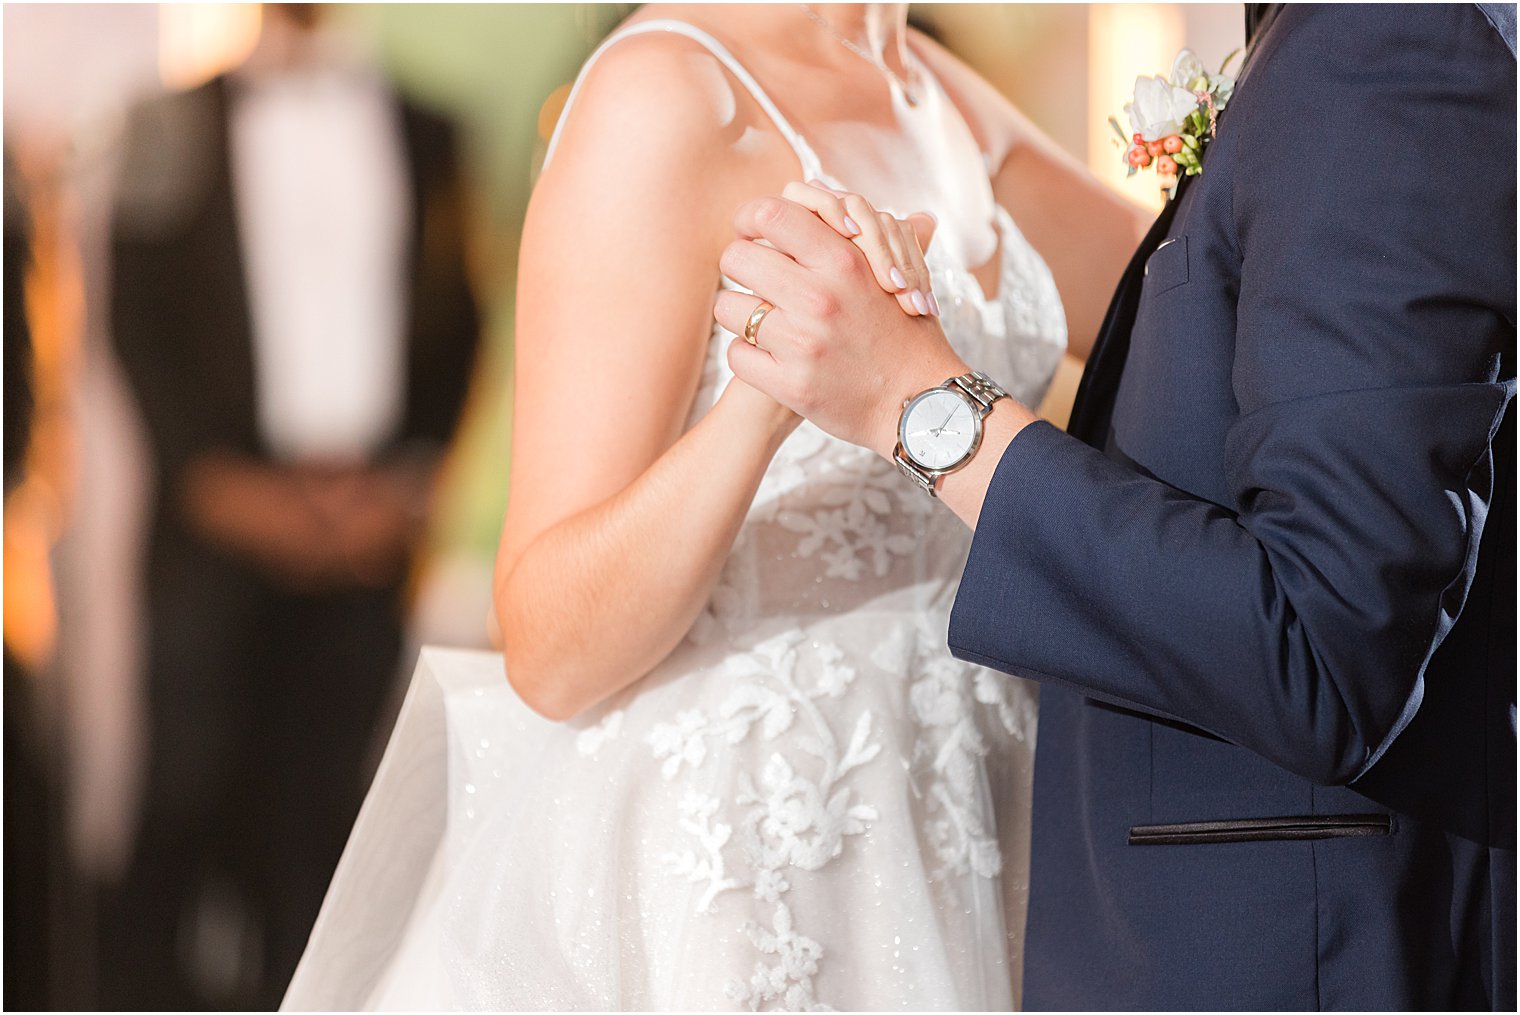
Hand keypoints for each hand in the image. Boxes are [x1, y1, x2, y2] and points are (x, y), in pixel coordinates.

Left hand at [714, 194, 969, 458]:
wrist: (921, 404)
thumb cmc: (907, 333)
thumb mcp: (895, 271)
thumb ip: (860, 233)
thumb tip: (827, 193)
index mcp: (844, 260)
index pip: (770, 214)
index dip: (750, 219)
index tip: (751, 233)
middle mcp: (819, 297)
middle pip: (736, 258)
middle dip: (740, 267)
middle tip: (754, 280)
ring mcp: (802, 343)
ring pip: (728, 308)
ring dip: (740, 313)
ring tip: (762, 321)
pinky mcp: (791, 384)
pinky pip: (737, 355)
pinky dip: (748, 355)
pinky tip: (769, 356)